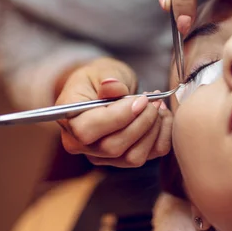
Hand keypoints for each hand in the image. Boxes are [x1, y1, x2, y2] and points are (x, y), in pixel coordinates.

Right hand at [55, 58, 171, 166]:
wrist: (103, 88)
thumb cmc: (98, 78)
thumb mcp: (100, 71)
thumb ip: (107, 79)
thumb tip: (112, 86)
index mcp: (68, 119)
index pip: (87, 131)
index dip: (118, 117)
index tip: (140, 99)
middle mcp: (81, 144)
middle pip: (113, 147)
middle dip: (141, 123)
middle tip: (153, 101)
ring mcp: (102, 156)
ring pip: (132, 157)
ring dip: (152, 131)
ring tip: (158, 106)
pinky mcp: (123, 159)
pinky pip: (149, 156)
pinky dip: (161, 137)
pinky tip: (162, 117)